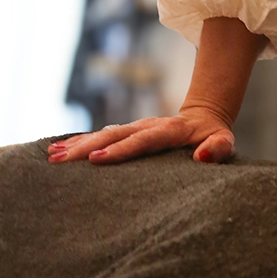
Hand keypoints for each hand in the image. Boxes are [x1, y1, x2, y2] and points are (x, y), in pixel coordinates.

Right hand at [48, 103, 234, 165]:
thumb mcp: (224, 142)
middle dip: (86, 147)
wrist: (203, 117)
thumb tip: (203, 156)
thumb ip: (218, 148)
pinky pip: (99, 136)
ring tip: (52, 155)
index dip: (119, 150)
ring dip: (77, 144)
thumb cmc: (214, 137)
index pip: (141, 140)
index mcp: (168, 130)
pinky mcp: (126, 133)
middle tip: (60, 160)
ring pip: (102, 133)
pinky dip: (78, 141)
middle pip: (113, 134)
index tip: (96, 159)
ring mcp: (134, 127)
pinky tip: (56, 149)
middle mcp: (146, 125)